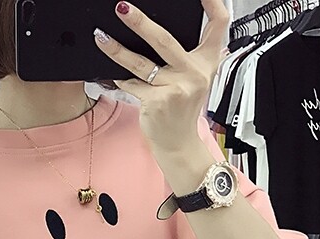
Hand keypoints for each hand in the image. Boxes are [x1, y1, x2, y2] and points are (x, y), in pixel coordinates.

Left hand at [94, 0, 229, 153]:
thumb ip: (187, 56)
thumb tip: (156, 30)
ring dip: (117, 49)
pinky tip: (110, 74)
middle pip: (165, 40)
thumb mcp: (194, 79)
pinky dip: (119, 79)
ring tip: (101, 37)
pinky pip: (132, 84)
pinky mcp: (158, 102)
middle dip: (141, 22)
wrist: (178, 143)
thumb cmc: (182, 109)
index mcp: (207, 62)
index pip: (218, 25)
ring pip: (141, 63)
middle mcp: (194, 73)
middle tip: (123, 8)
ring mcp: (176, 88)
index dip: (213, 3)